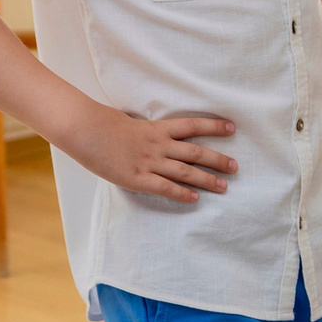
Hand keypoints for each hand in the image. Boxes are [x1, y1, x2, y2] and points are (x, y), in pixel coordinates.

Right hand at [70, 110, 237, 202]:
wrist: (85, 130)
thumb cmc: (103, 125)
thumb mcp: (131, 122)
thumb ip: (148, 131)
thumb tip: (157, 135)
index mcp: (157, 128)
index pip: (193, 125)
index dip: (214, 126)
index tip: (231, 128)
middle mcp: (159, 144)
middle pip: (196, 152)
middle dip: (217, 160)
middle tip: (235, 167)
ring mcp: (149, 162)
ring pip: (186, 172)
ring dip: (207, 179)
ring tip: (224, 186)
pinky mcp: (138, 178)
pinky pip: (165, 188)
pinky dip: (182, 194)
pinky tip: (195, 199)